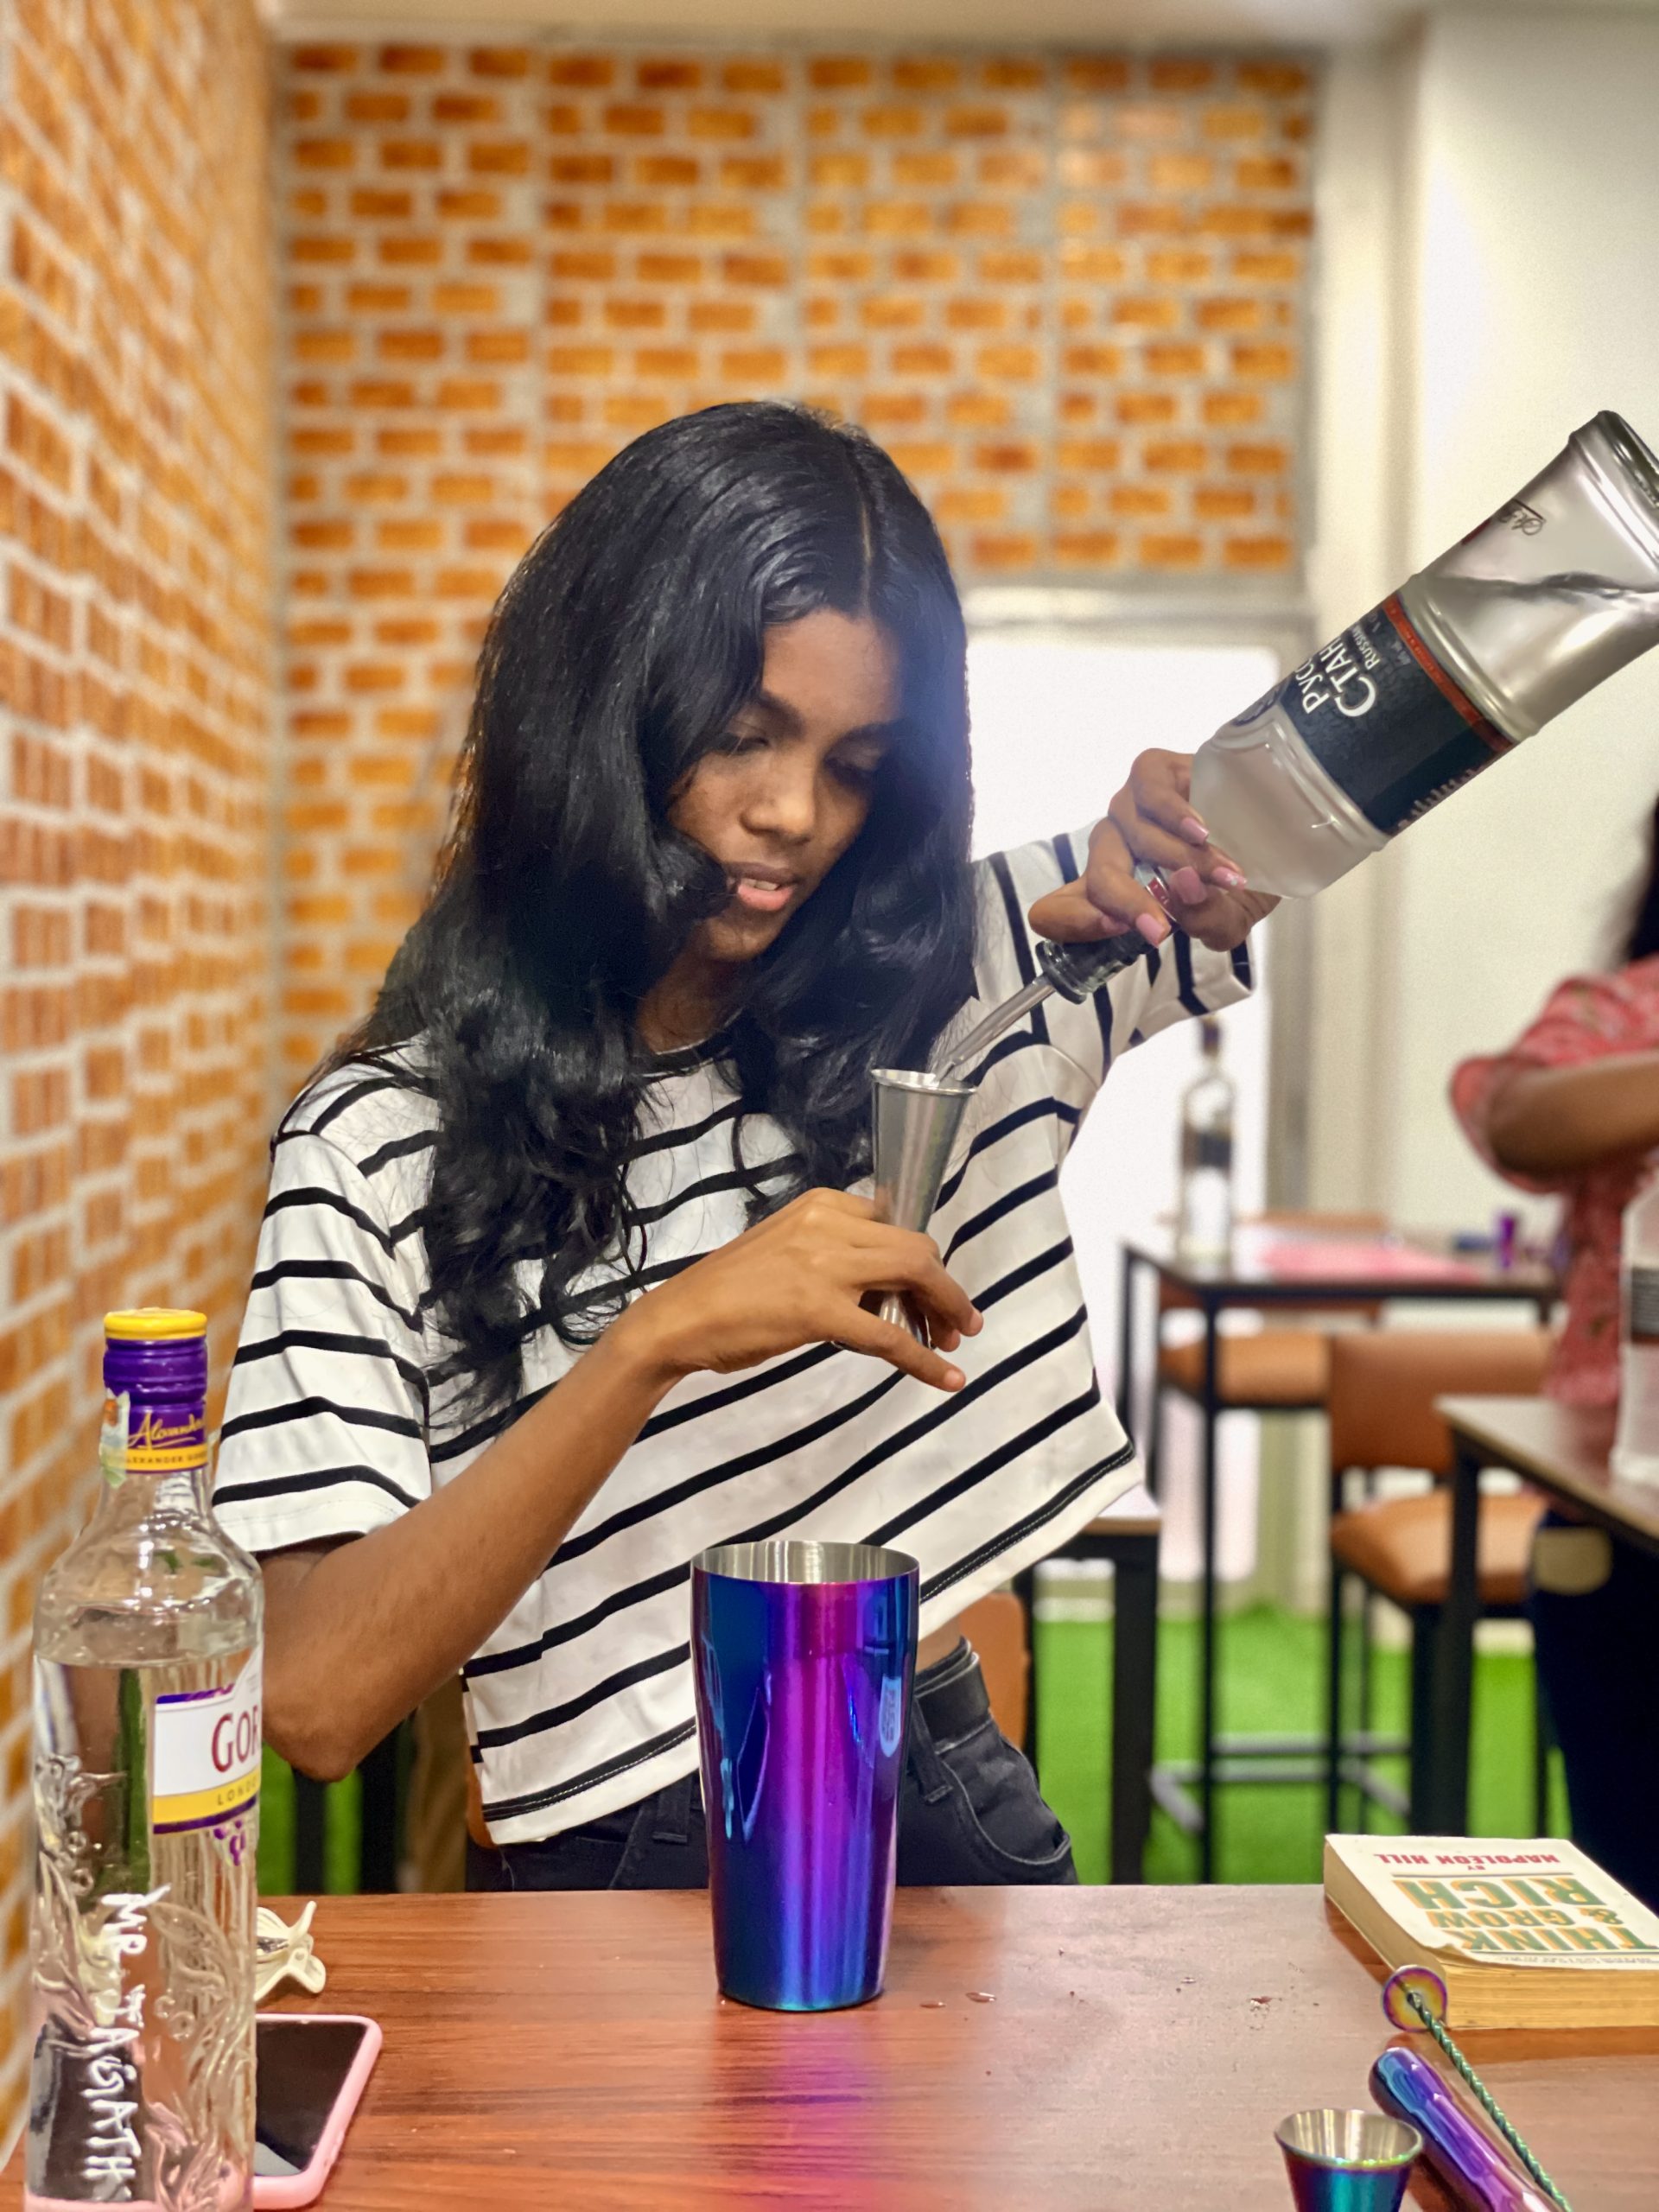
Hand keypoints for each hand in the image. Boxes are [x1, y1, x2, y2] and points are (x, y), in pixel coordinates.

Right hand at [615, 1189, 982, 1393]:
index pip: (895, 1225)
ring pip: (915, 1276)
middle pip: (916, 1248)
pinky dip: (926, 1360)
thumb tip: (882, 1279)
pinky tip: (947, 1379)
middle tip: (957, 1324)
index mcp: (822, 1205)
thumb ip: (832, 1249)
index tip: (929, 1293)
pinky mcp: (819, 1310)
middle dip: (945, 1287)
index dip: (922, 1263)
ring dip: (945, 1312)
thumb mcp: (787, 1246)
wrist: (679, 1319)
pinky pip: (891, 1337)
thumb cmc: (728, 1290)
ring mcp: (825, 1265)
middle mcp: (829, 1224)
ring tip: (955, 1343)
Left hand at [1027, 751, 1277, 952]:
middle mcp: (1119, 848)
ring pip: (1126, 830)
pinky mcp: (1155, 772)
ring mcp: (1133, 808)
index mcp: (1122, 890)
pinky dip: (1170, 809)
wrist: (1282, 832)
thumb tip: (1186, 887)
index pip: (1063, 907)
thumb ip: (1207, 920)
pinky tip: (1199, 829)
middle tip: (1161, 928)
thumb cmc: (1245, 882)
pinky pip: (1145, 784)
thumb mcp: (1230, 919)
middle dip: (1125, 903)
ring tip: (1222, 874)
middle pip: (1098, 871)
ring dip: (1174, 860)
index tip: (1113, 930)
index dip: (1071, 920)